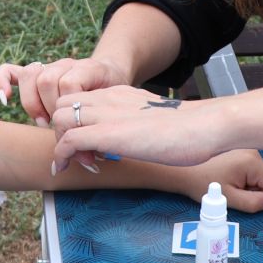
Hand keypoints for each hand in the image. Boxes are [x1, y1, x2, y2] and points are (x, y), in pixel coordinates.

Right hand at [0, 57, 127, 128]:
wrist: (111, 74)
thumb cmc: (111, 100)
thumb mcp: (113, 112)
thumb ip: (101, 131)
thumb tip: (88, 162)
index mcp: (89, 69)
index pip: (70, 84)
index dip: (69, 108)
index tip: (77, 131)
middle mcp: (67, 64)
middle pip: (48, 80)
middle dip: (51, 110)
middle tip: (60, 128)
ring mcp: (49, 66)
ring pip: (32, 75)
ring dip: (35, 103)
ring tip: (45, 122)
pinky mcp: (35, 73)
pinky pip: (10, 71)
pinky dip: (2, 82)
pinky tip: (6, 99)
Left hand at [50, 85, 228, 168]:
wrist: (204, 126)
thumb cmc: (187, 128)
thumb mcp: (151, 118)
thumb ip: (134, 121)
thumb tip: (132, 139)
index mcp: (118, 94)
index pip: (77, 98)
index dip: (73, 120)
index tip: (85, 144)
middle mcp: (107, 98)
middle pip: (61, 104)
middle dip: (61, 130)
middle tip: (80, 154)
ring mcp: (106, 114)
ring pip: (59, 118)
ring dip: (61, 142)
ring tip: (82, 162)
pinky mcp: (109, 133)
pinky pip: (69, 140)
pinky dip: (64, 156)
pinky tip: (73, 168)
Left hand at [175, 149, 262, 211]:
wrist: (183, 169)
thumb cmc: (203, 183)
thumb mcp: (228, 198)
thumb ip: (252, 203)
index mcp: (252, 161)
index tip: (245, 198)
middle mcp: (254, 151)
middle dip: (257, 190)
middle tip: (235, 191)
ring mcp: (248, 148)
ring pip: (262, 173)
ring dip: (251, 183)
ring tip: (230, 183)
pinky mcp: (242, 149)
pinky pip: (254, 167)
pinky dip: (246, 176)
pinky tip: (229, 176)